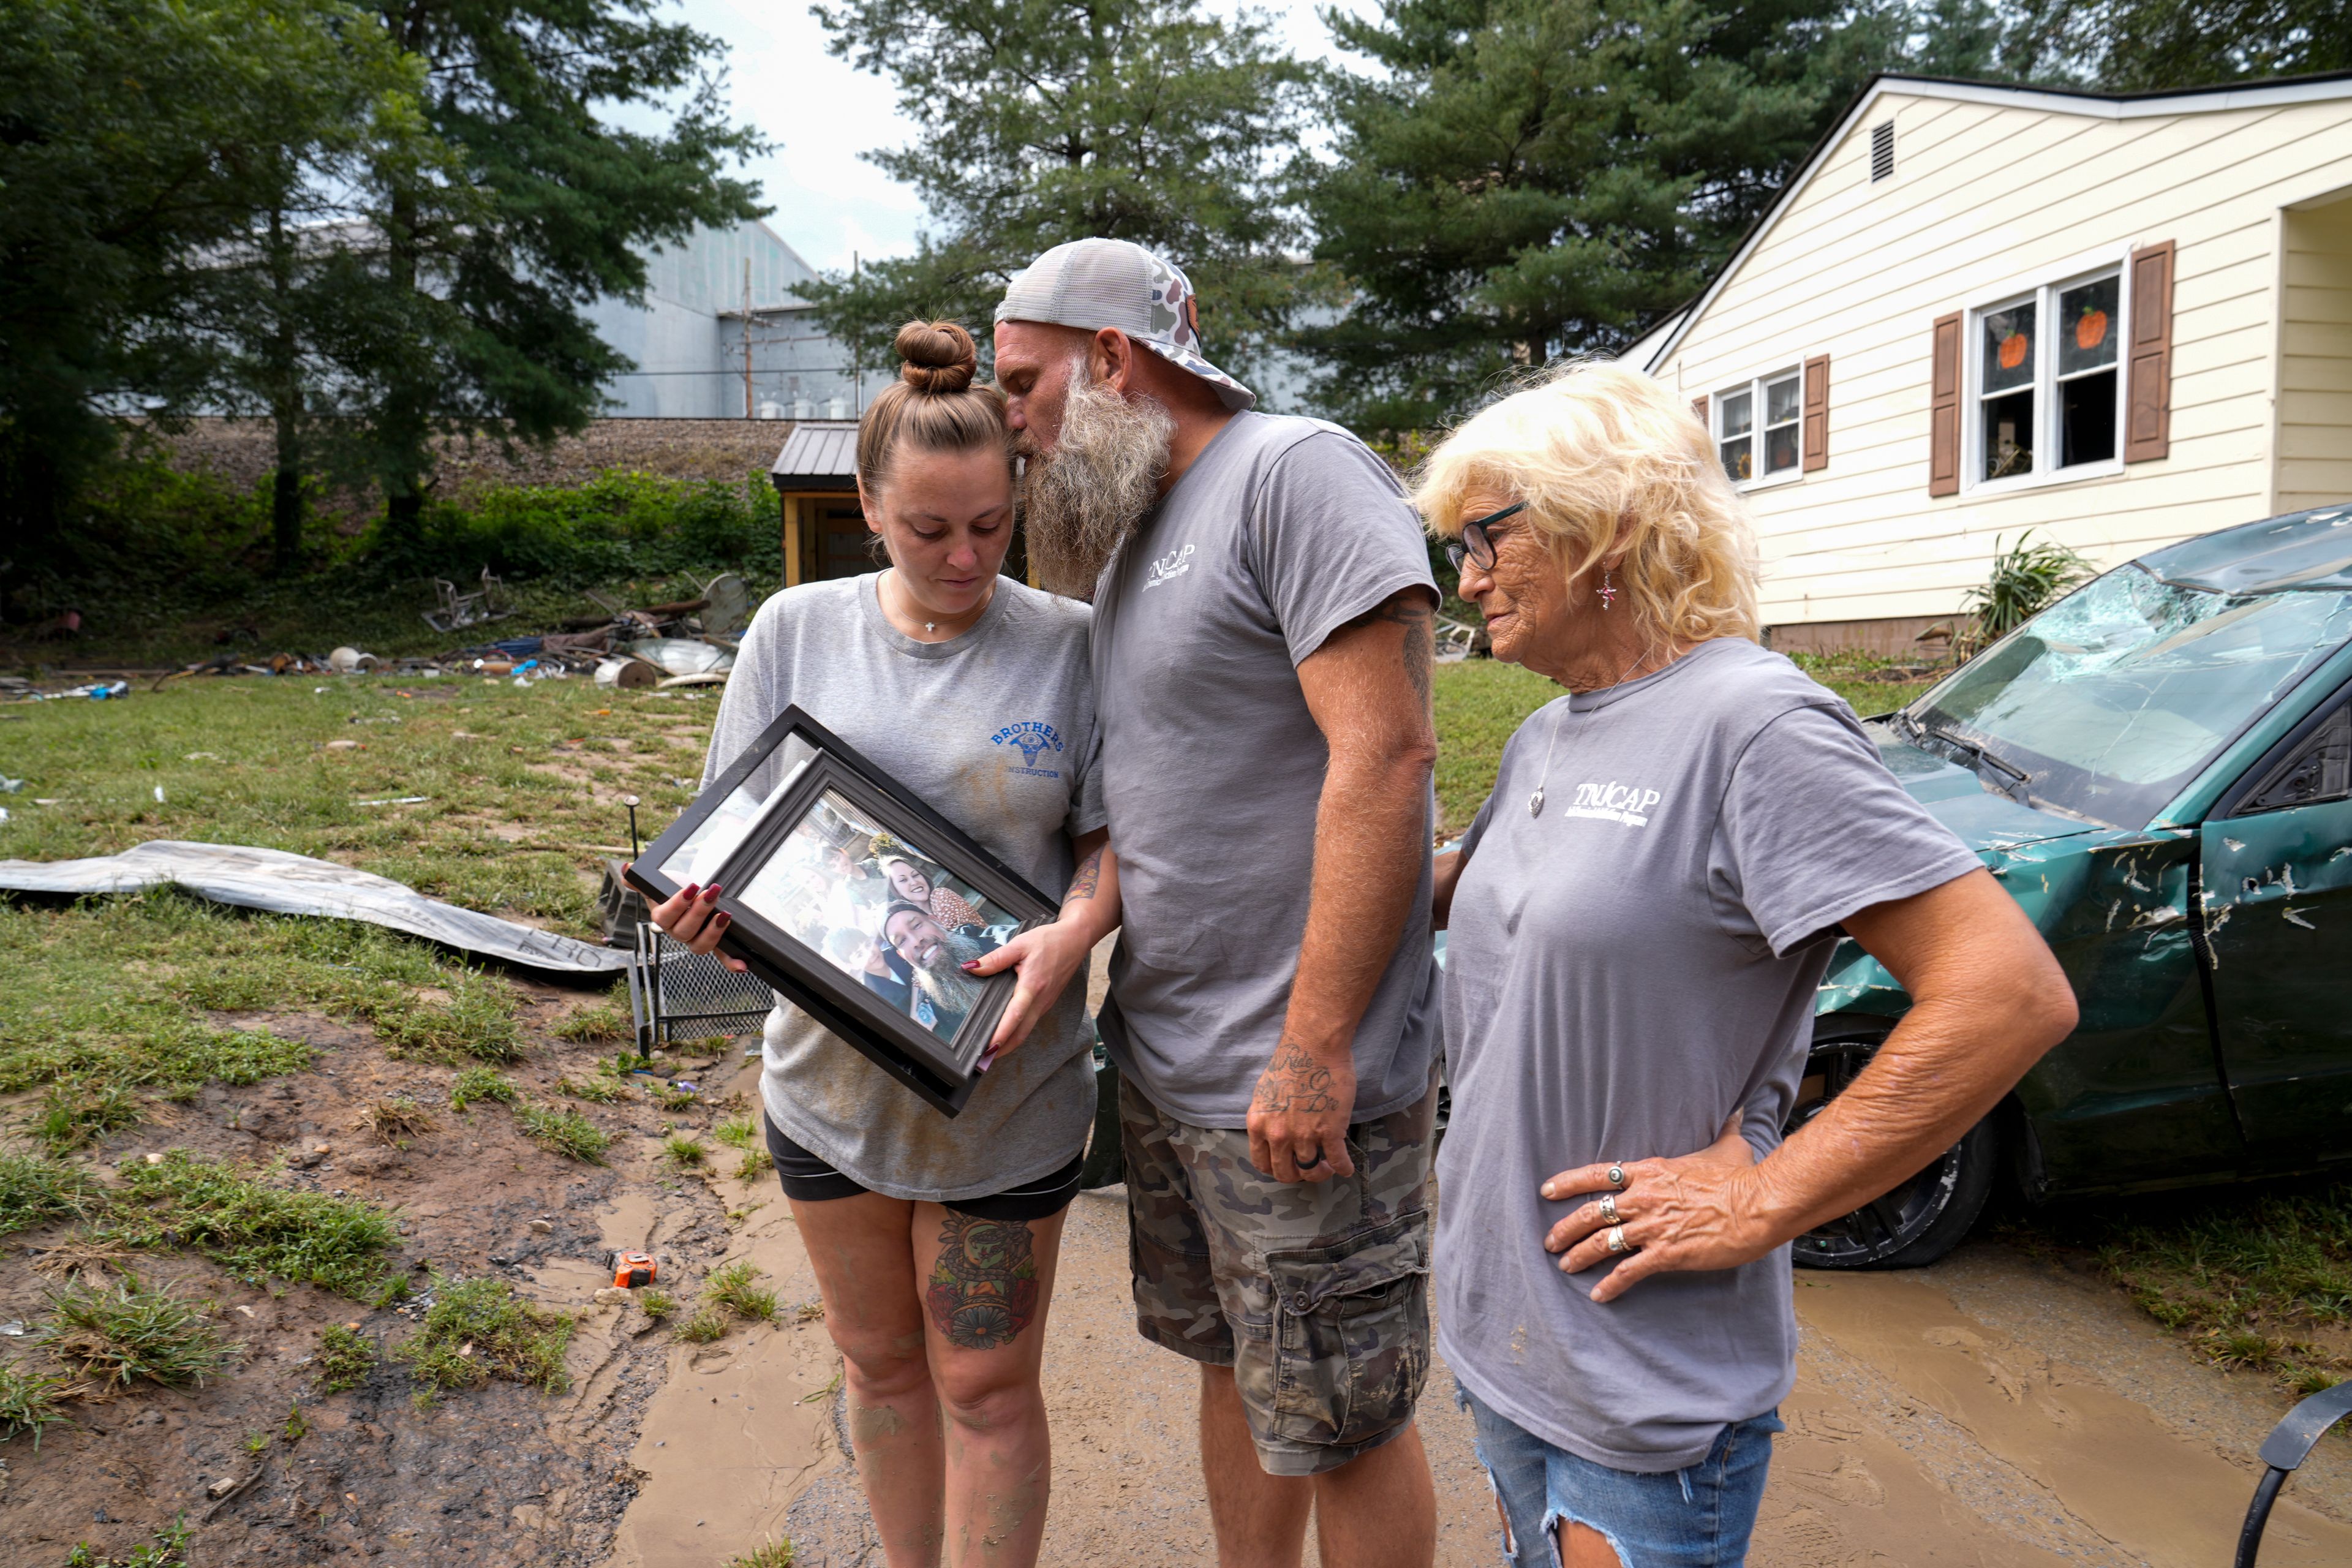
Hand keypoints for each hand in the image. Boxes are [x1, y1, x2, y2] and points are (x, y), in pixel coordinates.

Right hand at [641, 870, 746, 972]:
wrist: (691, 891)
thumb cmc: (673, 888)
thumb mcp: (658, 882)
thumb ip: (642, 880)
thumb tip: (627, 869)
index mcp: (664, 918)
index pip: (665, 916)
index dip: (678, 905)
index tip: (691, 889)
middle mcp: (678, 931)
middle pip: (684, 931)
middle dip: (699, 912)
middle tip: (711, 894)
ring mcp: (696, 938)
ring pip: (700, 945)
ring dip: (713, 933)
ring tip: (725, 915)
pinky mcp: (714, 942)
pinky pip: (721, 956)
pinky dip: (731, 962)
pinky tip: (742, 966)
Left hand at [964, 918, 1092, 1064]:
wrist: (1075, 940)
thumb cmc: (1049, 941)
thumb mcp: (1019, 944)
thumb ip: (995, 959)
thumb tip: (972, 968)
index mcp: (1032, 987)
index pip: (1014, 1017)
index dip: (1001, 1035)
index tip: (988, 1049)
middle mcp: (1040, 1001)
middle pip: (1021, 1034)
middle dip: (1003, 1050)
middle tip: (983, 1061)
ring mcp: (1045, 1004)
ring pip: (1026, 1031)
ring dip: (1009, 1044)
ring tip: (991, 1052)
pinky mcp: (1046, 1003)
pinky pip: (1031, 1022)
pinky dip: (1017, 1032)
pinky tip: (1006, 1032)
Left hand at [1247, 1043, 1357, 1183]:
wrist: (1314, 1046)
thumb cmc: (1291, 1062)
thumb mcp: (1265, 1093)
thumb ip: (1267, 1117)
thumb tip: (1272, 1131)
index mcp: (1259, 1124)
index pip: (1262, 1163)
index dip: (1276, 1169)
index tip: (1287, 1166)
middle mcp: (1278, 1134)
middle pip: (1285, 1173)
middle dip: (1298, 1176)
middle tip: (1308, 1169)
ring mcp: (1304, 1135)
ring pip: (1311, 1170)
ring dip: (1321, 1172)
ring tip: (1328, 1166)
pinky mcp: (1330, 1131)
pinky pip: (1338, 1161)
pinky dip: (1344, 1168)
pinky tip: (1347, 1168)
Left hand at [1539, 1115, 1767, 1303]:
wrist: (1757, 1205)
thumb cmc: (1743, 1176)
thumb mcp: (1729, 1147)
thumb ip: (1726, 1130)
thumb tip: (1738, 1113)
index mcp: (1651, 1171)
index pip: (1598, 1173)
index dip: (1568, 1182)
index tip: (1547, 1190)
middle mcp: (1643, 1198)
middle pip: (1591, 1212)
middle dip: (1565, 1228)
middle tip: (1550, 1241)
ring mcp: (1652, 1226)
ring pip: (1603, 1242)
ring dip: (1580, 1256)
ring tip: (1566, 1267)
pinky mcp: (1665, 1254)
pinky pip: (1628, 1271)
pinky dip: (1611, 1285)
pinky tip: (1599, 1295)